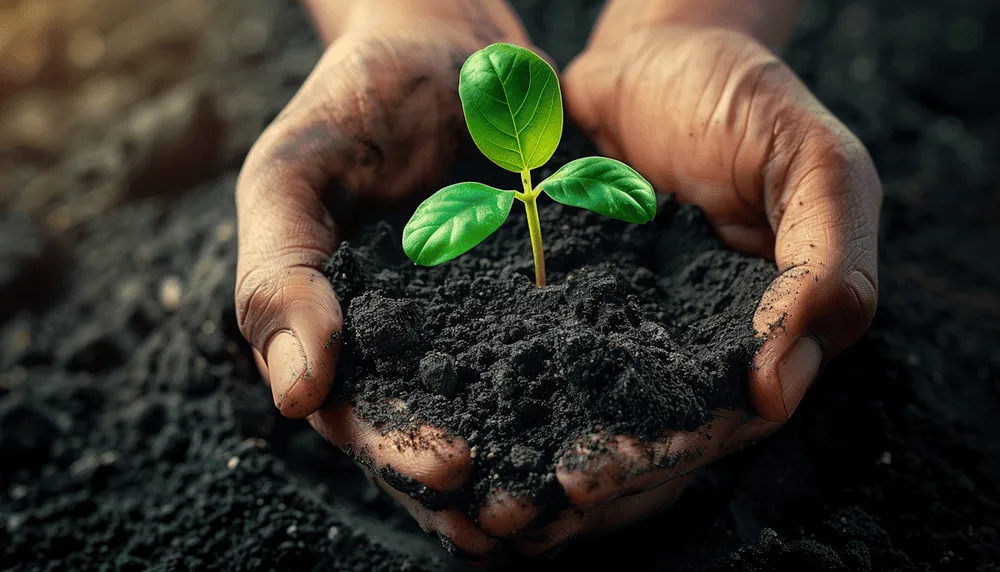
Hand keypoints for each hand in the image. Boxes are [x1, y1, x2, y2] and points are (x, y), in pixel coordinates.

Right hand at [234, 6, 545, 557]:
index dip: (400, 450)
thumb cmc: (353, 102)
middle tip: (520, 518)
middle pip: (439, 433)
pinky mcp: (548, 295)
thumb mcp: (291, 173)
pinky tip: (623, 425)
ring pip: (506, 413)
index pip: (363, 414)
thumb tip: (294, 395)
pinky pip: (568, 353)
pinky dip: (588, 395)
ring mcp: (484, 324)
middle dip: (476, 485)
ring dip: (533, 465)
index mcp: (343, 334)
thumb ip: (277, 274)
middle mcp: (413, 344)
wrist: (445, 43)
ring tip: (572, 502)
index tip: (452, 466)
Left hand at [522, 19, 880, 550]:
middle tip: (511, 511)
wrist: (657, 48)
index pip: (714, 422)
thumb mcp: (818, 165)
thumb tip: (777, 390)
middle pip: (639, 436)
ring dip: (530, 456)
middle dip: (578, 478)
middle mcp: (684, 347)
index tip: (586, 475)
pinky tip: (456, 419)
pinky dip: (498, 392)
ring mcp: (617, 327)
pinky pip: (529, 356)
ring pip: (577, 412)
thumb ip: (826, 268)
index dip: (657, 456)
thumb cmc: (747, 99)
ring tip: (473, 495)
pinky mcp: (560, 299)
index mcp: (754, 335)